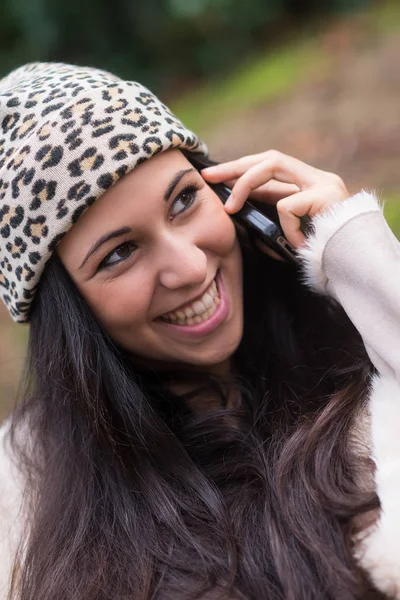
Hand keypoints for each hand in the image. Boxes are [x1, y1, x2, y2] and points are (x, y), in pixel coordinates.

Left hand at [201, 150, 348, 250]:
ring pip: (273, 165)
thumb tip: (236, 209)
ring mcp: (324, 183)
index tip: (214, 177)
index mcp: (308, 186)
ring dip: (245, 184)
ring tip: (231, 208)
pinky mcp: (327, 196)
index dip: (241, 169)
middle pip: (269, 157)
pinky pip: (287, 207)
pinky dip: (284, 227)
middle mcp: (317, 178)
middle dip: (235, 166)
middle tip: (209, 178)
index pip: (270, 167)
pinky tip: (297, 245)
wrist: (354, 266)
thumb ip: (270, 218)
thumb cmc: (320, 255)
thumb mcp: (288, 233)